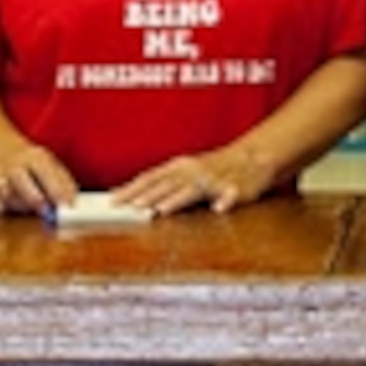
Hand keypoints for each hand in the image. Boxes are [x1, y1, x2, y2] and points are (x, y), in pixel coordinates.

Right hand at [0, 144, 79, 217]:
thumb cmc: (31, 163)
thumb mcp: (50, 164)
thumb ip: (63, 183)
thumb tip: (74, 202)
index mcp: (35, 157)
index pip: (47, 173)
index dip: (57, 191)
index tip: (66, 206)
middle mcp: (15, 165)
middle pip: (23, 184)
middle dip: (36, 201)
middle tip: (46, 212)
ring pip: (9, 197)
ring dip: (21, 206)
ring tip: (29, 204)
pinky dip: (4, 207)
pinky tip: (11, 202)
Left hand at [113, 139, 276, 217]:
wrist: (254, 156)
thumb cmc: (215, 166)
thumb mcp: (186, 172)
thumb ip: (163, 185)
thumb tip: (134, 199)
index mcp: (179, 167)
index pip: (149, 178)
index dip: (130, 189)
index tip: (111, 201)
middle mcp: (193, 171)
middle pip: (166, 184)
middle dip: (147, 196)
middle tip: (129, 207)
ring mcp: (214, 179)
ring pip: (193, 189)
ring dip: (177, 199)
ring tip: (161, 209)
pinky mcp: (236, 188)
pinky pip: (231, 195)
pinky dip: (225, 201)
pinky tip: (219, 208)